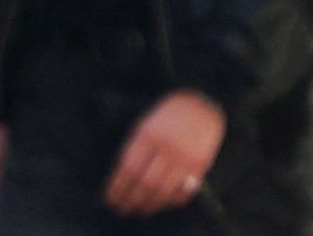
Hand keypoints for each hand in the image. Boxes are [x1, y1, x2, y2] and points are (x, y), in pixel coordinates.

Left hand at [106, 91, 226, 213]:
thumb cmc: (168, 114)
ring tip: (141, 210)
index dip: (118, 187)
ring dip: (150, 205)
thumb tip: (122, 177)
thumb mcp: (145, 122)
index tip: (110, 198)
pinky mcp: (199, 165)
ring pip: (164, 190)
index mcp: (148, 134)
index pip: (128, 168)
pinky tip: (164, 203)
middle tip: (123, 209)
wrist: (202, 102)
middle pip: (145, 183)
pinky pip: (184, 190)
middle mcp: (165, 147)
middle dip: (132, 199)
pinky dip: (172, 201)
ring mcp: (184, 157)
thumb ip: (135, 147)